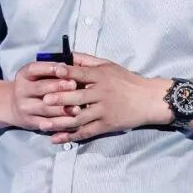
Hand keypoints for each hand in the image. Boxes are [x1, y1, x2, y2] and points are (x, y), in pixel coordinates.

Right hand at [5, 61, 78, 130]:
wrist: (14, 106)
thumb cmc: (33, 85)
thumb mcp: (36, 74)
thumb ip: (51, 70)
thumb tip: (69, 67)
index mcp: (24, 75)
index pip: (33, 69)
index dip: (49, 68)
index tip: (64, 68)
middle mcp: (22, 91)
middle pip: (40, 88)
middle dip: (58, 86)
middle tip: (74, 84)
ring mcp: (26, 108)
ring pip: (45, 108)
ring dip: (63, 109)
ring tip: (78, 108)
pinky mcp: (31, 122)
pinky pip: (47, 124)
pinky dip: (61, 124)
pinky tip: (73, 121)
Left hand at [38, 52, 171, 142]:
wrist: (148, 100)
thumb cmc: (126, 80)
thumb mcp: (108, 65)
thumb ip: (86, 60)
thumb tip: (66, 54)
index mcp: (101, 76)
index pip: (82, 73)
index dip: (67, 72)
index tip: (52, 72)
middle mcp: (102, 93)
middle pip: (78, 97)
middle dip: (60, 99)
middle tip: (44, 100)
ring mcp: (104, 111)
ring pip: (79, 117)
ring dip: (61, 121)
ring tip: (44, 123)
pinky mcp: (106, 125)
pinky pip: (86, 132)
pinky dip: (70, 136)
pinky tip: (56, 138)